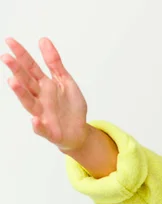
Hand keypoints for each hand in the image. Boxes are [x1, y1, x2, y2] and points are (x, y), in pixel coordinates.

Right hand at [2, 37, 89, 151]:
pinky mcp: (49, 131)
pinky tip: (35, 119)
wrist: (79, 130)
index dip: (22, 55)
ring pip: (29, 103)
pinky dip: (37, 125)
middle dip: (17, 70)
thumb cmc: (70, 106)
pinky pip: (41, 128)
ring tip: (12, 82)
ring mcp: (43, 114)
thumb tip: (43, 39)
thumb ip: (54, 63)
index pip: (31, 67)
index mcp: (44, 85)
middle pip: (27, 82)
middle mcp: (40, 98)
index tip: (10, 41)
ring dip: (21, 93)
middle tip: (6, 57)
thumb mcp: (65, 81)